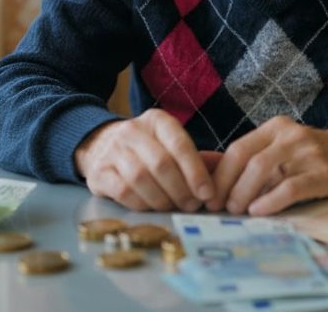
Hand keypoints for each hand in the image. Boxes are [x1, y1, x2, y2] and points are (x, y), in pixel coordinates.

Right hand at [74, 109, 214, 211]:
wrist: (100, 145)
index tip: (208, 193)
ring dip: (162, 199)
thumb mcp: (171, 144)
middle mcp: (132, 130)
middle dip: (181, 190)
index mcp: (157, 120)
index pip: (180, 144)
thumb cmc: (147, 149)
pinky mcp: (99, 172)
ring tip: (173, 207)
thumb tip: (228, 171)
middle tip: (192, 205)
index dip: (196, 172)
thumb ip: (198, 158)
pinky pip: (123, 192)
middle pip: (161, 164)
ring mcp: (112, 150)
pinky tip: (152, 207)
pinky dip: (141, 204)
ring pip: (141, 178)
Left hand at [208, 116, 327, 216]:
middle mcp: (290, 135)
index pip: (238, 149)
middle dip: (228, 187)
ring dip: (244, 195)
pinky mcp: (323, 173)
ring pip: (264, 171)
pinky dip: (270, 201)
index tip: (208, 196)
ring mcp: (307, 152)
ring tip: (238, 211)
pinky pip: (289, 188)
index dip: (219, 175)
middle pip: (247, 159)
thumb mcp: (280, 147)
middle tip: (220, 208)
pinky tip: (259, 212)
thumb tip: (210, 180)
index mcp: (275, 127)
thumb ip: (252, 159)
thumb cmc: (307, 157)